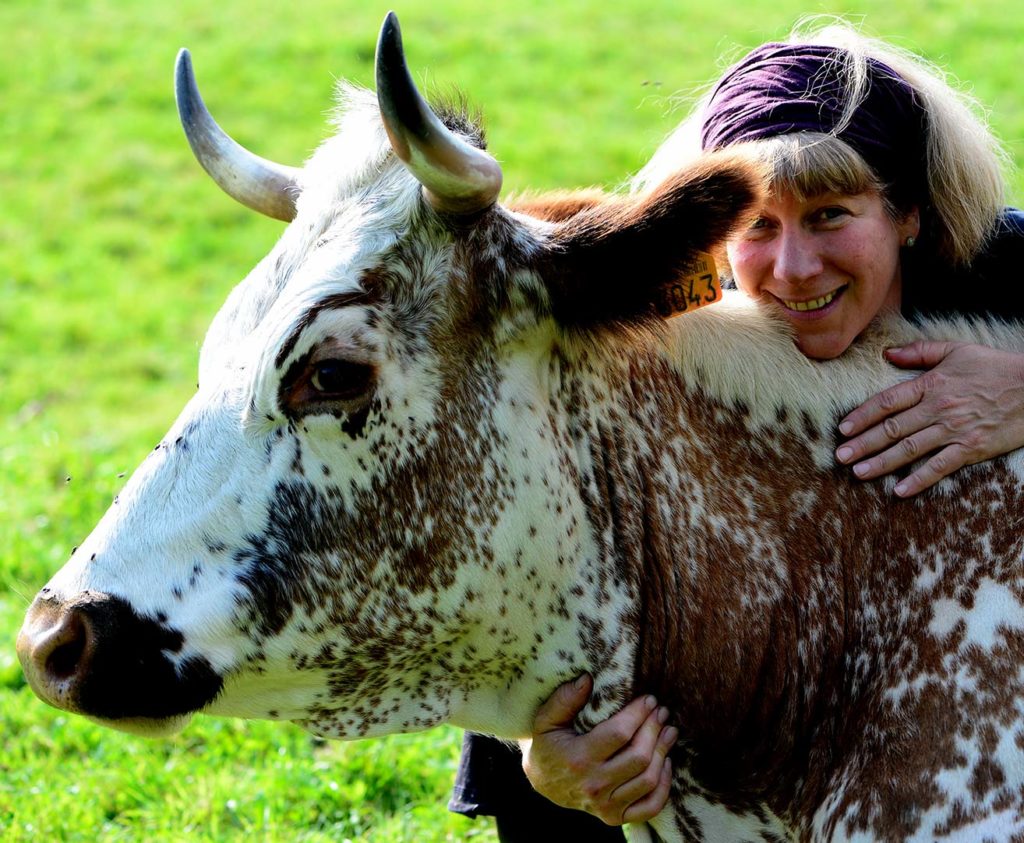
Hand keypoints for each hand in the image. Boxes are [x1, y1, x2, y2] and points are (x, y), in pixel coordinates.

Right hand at [519, 675, 676, 825]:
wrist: (542, 782)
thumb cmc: (547, 745)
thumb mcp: (546, 719)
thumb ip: (564, 699)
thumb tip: (586, 679)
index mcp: (578, 759)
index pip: (619, 734)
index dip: (639, 714)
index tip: (649, 699)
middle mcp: (594, 785)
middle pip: (639, 756)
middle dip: (654, 729)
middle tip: (661, 711)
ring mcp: (605, 806)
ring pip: (648, 780)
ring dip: (663, 752)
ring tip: (669, 731)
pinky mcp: (614, 817)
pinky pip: (650, 806)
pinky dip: (664, 786)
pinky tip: (666, 763)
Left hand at [836, 341, 1023, 495]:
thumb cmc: (995, 367)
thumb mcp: (957, 351)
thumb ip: (920, 352)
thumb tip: (887, 353)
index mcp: (931, 384)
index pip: (887, 401)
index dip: (862, 415)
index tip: (843, 428)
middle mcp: (938, 408)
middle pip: (892, 428)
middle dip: (863, 443)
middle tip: (840, 456)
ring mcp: (955, 430)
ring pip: (910, 449)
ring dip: (881, 462)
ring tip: (858, 473)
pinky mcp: (972, 448)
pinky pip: (941, 467)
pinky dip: (919, 480)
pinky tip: (899, 490)